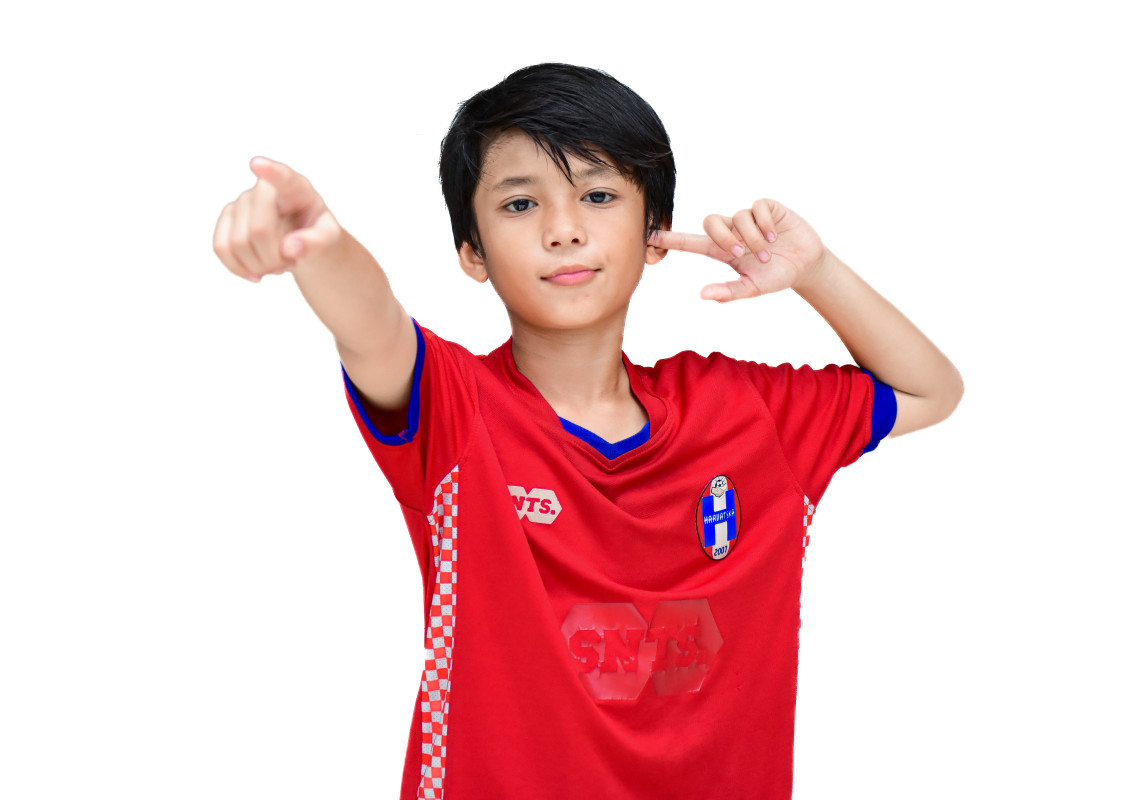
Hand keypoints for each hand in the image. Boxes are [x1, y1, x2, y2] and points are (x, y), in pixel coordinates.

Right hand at [212, 157, 341, 282]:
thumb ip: (316, 242)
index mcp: (297, 188)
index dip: (270, 172)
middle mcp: (264, 189)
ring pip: (237, 244)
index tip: (257, 163)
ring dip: (259, 266)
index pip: (283, 178)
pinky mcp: (227, 217)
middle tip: (289, 264)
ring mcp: (242, 201)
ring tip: (277, 265)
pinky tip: (256, 272)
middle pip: (258, 231)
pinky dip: (238, 268)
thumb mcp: (329, 238)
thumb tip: (288, 248)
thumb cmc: (317, 231)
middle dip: (273, 258)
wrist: (302, 237)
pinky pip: (220, 247)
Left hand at [649, 199, 826, 301]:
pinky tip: (776, 235)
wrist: (806, 265)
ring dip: (753, 238)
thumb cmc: (775, 276)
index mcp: (722, 250)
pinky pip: (757, 207)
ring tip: (767, 252)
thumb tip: (703, 296)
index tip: (649, 236)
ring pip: (738, 217)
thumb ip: (729, 292)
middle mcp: (733, 231)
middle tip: (739, 253)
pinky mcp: (767, 207)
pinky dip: (765, 223)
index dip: (671, 239)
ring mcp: (749, 218)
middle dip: (723, 237)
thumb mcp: (753, 288)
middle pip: (711, 222)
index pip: (691, 242)